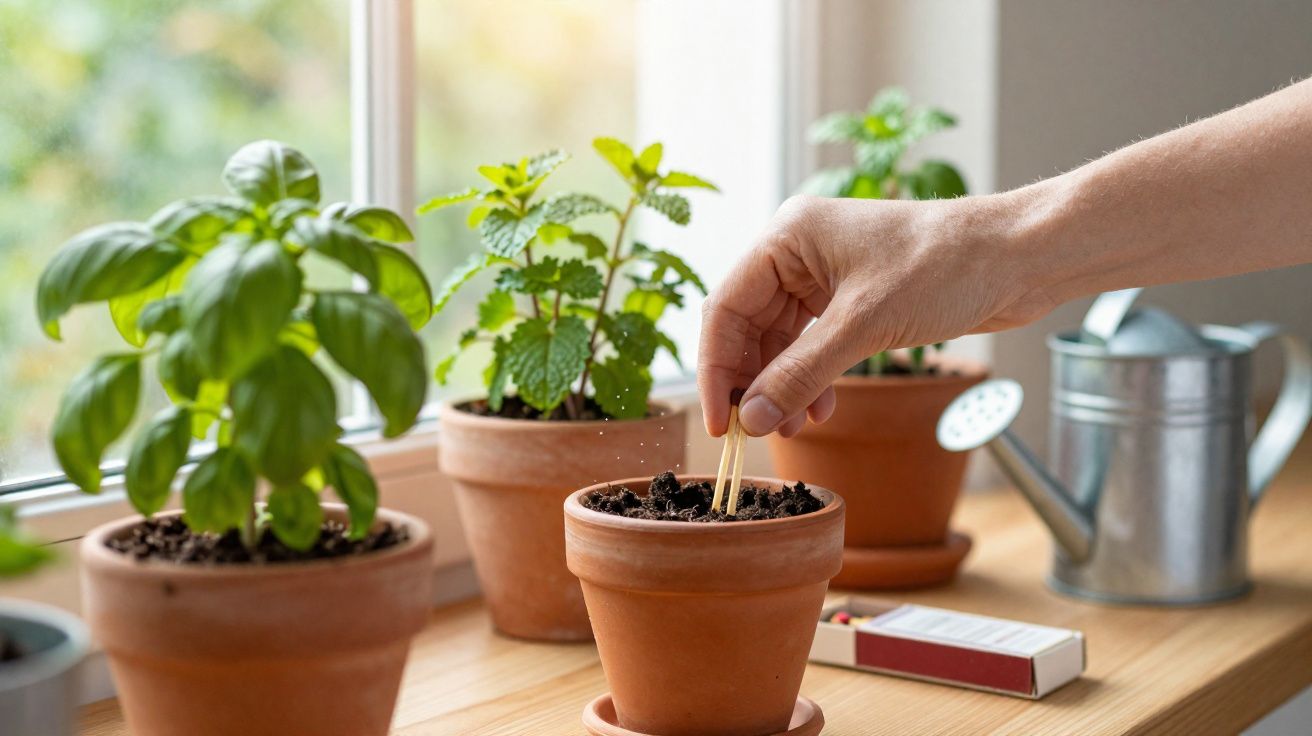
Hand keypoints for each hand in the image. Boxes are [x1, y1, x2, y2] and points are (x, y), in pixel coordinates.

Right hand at [697, 192, 1052, 437]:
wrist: (1020, 257)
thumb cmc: (946, 266)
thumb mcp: (864, 325)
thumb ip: (800, 373)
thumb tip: (750, 418)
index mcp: (788, 236)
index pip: (726, 307)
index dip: (717, 368)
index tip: (720, 423)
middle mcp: (800, 251)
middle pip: (748, 326)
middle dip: (750, 382)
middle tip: (751, 432)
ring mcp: (827, 275)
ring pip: (780, 340)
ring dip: (781, 386)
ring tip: (789, 428)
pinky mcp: (855, 298)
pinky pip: (812, 344)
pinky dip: (811, 378)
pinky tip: (819, 409)